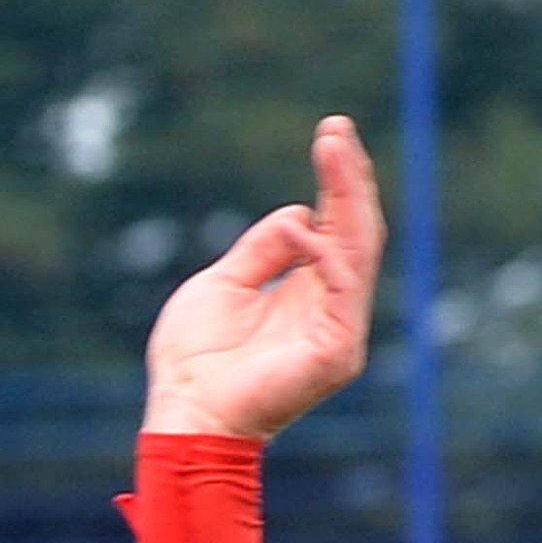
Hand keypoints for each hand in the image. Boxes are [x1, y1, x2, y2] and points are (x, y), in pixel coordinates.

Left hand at [141, 115, 382, 444]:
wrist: (184, 414)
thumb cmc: (192, 361)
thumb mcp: (222, 283)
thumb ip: (262, 248)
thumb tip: (299, 212)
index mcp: (306, 294)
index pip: (334, 228)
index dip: (335, 182)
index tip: (331, 133)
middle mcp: (330, 308)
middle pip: (353, 230)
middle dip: (347, 177)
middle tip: (336, 128)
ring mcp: (340, 330)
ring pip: (357, 248)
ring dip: (348, 194)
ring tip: (334, 147)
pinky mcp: (339, 352)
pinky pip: (344, 286)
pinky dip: (325, 252)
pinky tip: (305, 226)